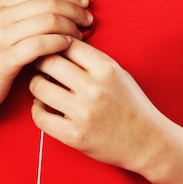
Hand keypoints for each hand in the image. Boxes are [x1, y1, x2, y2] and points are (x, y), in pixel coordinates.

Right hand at [0, 0, 91, 122]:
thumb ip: (23, 15)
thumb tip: (59, 4)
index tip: (84, 3)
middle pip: (48, 3)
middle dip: (74, 9)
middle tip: (88, 19)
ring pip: (47, 21)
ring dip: (70, 26)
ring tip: (81, 35)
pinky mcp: (4, 59)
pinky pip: (41, 44)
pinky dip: (60, 42)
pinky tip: (69, 47)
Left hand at [29, 39, 162, 172]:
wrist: (147, 141)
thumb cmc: (129, 102)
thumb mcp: (116, 71)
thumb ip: (90, 58)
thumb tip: (58, 42)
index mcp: (104, 67)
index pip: (66, 43)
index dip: (54, 42)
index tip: (50, 47)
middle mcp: (93, 87)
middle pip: (48, 61)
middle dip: (39, 60)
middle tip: (38, 64)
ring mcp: (83, 112)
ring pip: (39, 87)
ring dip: (35, 84)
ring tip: (41, 85)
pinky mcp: (75, 136)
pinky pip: (40, 116)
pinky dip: (37, 109)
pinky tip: (44, 106)